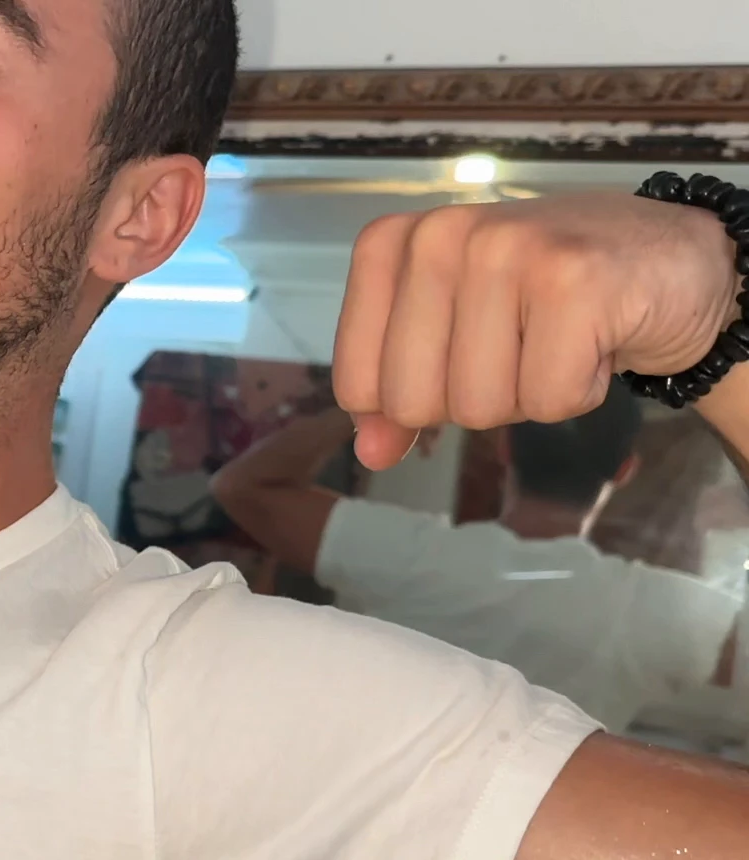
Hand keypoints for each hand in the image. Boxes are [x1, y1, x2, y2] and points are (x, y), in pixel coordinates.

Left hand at [333, 192, 741, 468]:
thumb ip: (398, 392)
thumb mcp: (453, 337)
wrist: (672, 261)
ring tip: (558, 338)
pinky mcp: (573, 281)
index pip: (357, 384)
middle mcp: (440, 236)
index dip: (412, 404)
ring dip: (529, 395)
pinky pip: (548, 400)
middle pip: (412, 404)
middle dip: (472, 402)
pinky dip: (581, 391)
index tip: (459, 358)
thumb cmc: (547, 299)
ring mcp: (506, 250)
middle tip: (518, 349)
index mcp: (393, 246)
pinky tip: (596, 338)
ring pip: (480, 406)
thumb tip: (369, 453)